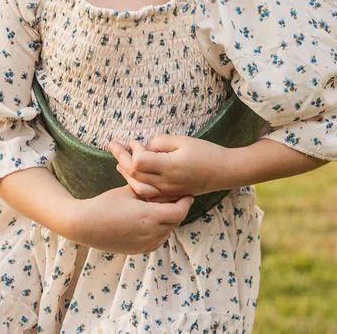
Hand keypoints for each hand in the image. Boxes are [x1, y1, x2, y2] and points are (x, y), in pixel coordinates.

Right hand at [67, 185, 191, 253]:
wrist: (84, 225)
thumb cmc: (105, 204)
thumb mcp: (128, 191)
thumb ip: (148, 189)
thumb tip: (163, 185)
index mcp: (149, 216)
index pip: (179, 211)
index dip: (185, 202)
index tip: (187, 194)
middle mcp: (150, 233)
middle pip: (176, 222)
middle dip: (178, 210)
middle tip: (176, 198)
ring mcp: (144, 244)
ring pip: (168, 232)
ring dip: (169, 221)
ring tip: (162, 208)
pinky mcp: (137, 250)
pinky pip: (157, 241)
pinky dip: (160, 231)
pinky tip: (151, 222)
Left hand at [109, 136, 227, 199]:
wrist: (224, 172)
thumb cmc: (206, 152)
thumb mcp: (184, 140)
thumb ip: (161, 142)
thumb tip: (146, 147)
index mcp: (168, 167)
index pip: (138, 162)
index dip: (132, 150)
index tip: (134, 141)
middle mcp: (165, 182)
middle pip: (134, 174)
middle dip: (121, 158)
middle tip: (112, 145)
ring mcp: (168, 192)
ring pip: (138, 187)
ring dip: (126, 174)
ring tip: (118, 163)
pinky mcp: (171, 196)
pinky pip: (148, 195)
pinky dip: (137, 185)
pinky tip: (133, 178)